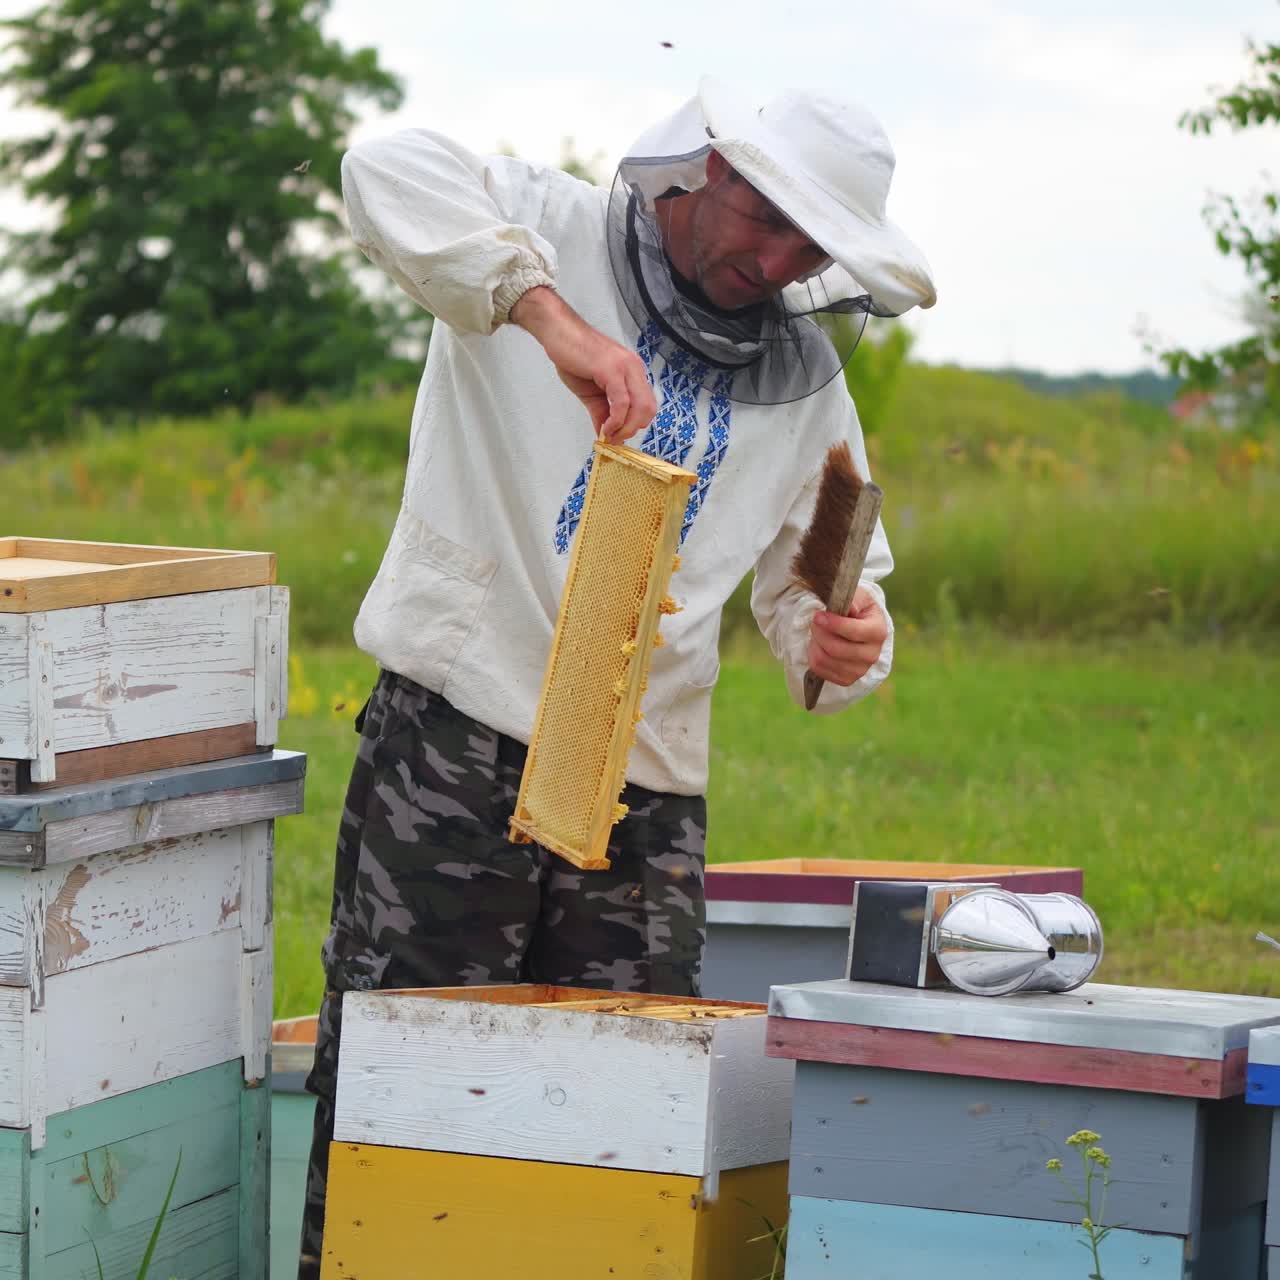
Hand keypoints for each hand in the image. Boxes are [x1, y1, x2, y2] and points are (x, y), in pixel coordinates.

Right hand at [510, 286, 656, 441]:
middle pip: (649, 408)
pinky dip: (616, 420)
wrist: (557, 332)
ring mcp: (625, 367)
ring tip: (609, 435)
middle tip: (615, 440)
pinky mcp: (611, 369)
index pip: (647, 404)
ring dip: (625, 428)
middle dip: (633, 430)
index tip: (617, 437)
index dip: (635, 425)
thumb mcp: (591, 392)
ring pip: (640, 407)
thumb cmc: (574, 356)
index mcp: (633, 372)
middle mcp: (634, 368)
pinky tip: (606, 427)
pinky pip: (622, 402)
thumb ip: (601, 413)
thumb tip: (605, 434)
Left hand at [807, 586, 887, 686]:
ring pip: (824, 660)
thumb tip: (850, 607)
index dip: (833, 624)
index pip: (854, 632)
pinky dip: (813, 655)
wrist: (860, 628)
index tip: (818, 615)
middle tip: (815, 621)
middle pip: (836, 649)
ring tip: (818, 631)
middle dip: (819, 633)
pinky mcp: (846, 679)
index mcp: (878, 632)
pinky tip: (819, 644)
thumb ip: (854, 599)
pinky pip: (820, 670)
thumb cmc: (858, 609)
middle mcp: (872, 655)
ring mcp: (860, 670)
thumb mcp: (859, 596)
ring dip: (815, 643)